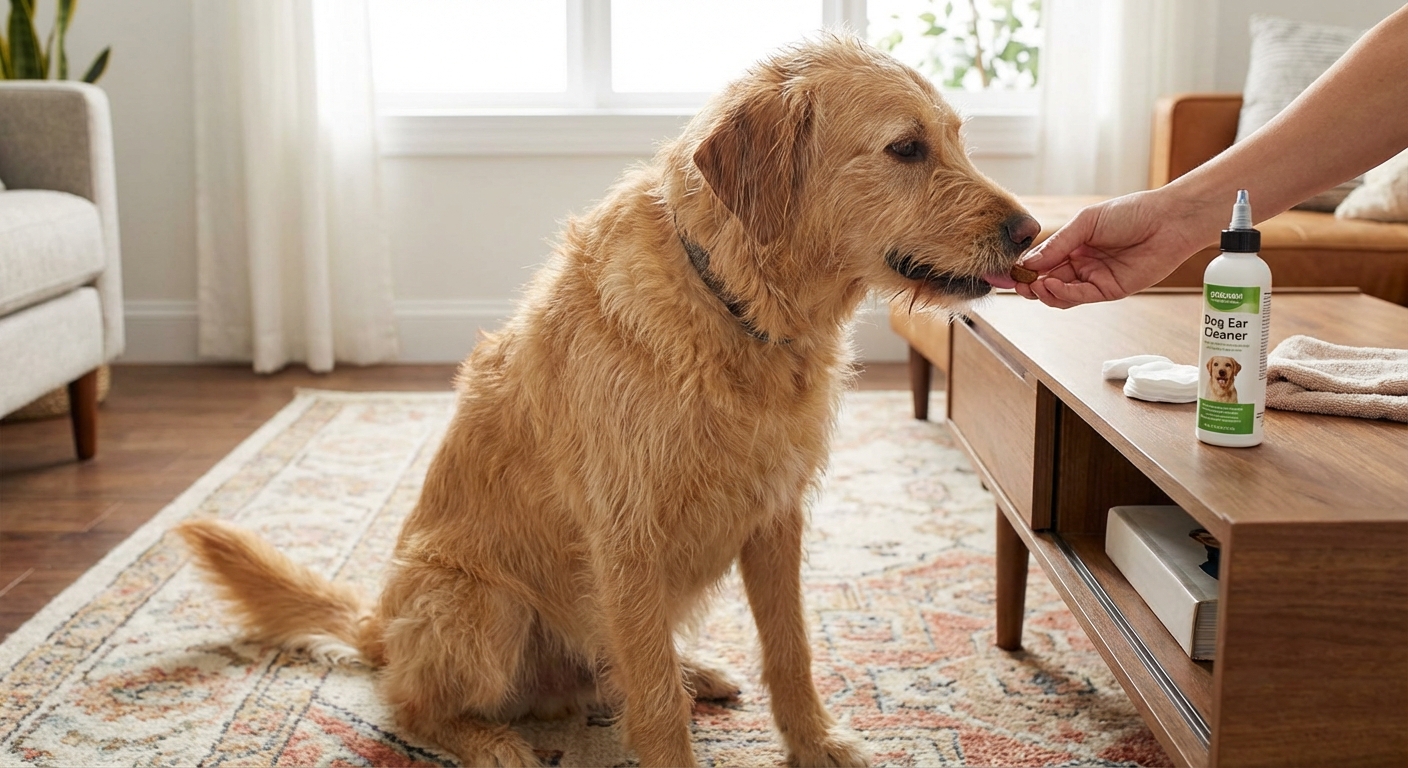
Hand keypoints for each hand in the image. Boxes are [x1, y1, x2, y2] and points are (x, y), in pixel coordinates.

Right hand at [1014, 190, 1214, 308]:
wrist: (1168, 221)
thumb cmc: (1131, 213)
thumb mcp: (1086, 223)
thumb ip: (1058, 244)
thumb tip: (1029, 262)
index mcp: (1074, 244)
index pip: (1042, 260)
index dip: (1025, 267)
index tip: (1008, 271)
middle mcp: (1082, 263)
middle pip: (1048, 280)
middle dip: (1030, 284)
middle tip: (1017, 285)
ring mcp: (1095, 278)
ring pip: (1061, 293)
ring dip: (1044, 292)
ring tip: (1034, 287)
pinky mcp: (1109, 290)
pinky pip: (1080, 296)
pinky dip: (1063, 294)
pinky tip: (1052, 286)